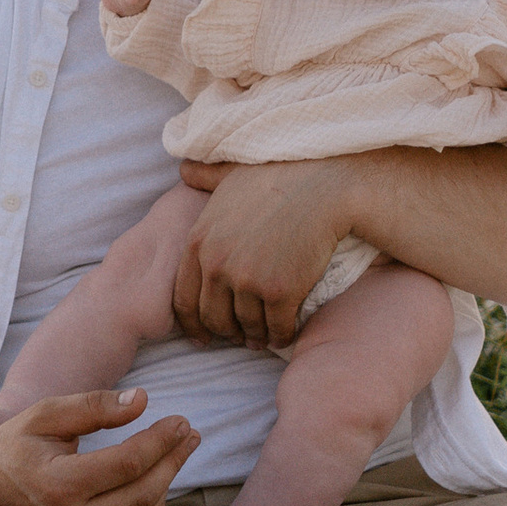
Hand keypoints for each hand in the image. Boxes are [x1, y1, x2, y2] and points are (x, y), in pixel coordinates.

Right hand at [0, 389, 194, 505]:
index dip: (163, 440)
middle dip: (174, 460)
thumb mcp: (46, 415)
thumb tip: (143, 401)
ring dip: (166, 486)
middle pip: (144, 493)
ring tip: (174, 456)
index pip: (130, 463)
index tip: (182, 421)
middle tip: (190, 435)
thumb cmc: (12, 446)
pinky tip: (155, 490)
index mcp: (58, 484)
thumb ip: (94, 406)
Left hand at [172, 160, 350, 350]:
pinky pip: (276, 328)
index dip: (194, 323)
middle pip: (213, 318)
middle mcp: (217, 264)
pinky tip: (285, 333)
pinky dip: (281, 335)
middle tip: (240, 336)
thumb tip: (185, 168)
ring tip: (263, 337)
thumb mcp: (230, 174)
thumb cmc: (278, 175)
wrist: (323, 184)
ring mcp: (248, 280)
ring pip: (246, 327)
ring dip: (255, 336)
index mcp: (199, 241)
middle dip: (227, 332)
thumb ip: (204, 177)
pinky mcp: (280, 292)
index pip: (183, 298)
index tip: (204, 335)